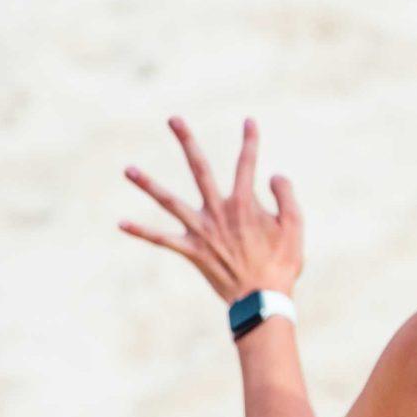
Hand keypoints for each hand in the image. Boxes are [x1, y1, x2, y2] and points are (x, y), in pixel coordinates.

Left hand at [121, 118, 304, 306]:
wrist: (262, 298)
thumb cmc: (282, 262)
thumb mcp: (295, 226)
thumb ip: (285, 196)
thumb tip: (273, 175)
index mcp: (245, 203)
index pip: (246, 164)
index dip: (249, 141)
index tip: (248, 121)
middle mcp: (219, 211)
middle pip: (199, 169)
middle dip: (186, 142)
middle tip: (173, 119)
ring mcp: (201, 230)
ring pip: (170, 202)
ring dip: (148, 185)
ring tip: (128, 169)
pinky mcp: (191, 251)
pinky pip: (162, 239)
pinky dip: (142, 231)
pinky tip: (120, 223)